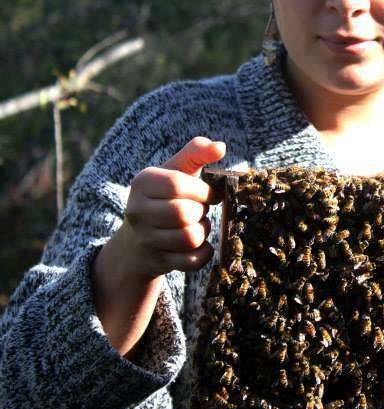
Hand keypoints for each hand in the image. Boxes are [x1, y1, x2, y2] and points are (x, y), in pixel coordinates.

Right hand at [94, 136, 225, 355]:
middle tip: (198, 209)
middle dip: (201, 211)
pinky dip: (204, 253)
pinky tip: (198, 244)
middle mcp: (138, 211)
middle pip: (184, 214)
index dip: (201, 190)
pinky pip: (193, 261)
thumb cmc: (165, 196)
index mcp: (142, 182)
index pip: (177, 185)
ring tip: (196, 224)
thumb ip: (196, 152)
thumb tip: (220, 147)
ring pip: (190, 238)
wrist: (139, 240)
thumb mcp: (177, 169)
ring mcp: (146, 239)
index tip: (206, 192)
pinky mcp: (159, 262)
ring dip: (203, 230)